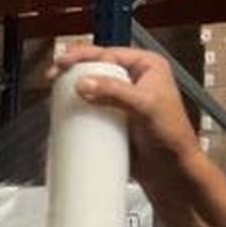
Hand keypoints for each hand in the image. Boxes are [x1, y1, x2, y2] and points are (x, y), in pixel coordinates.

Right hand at [50, 43, 202, 202]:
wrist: (172, 172)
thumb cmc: (172, 137)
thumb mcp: (145, 107)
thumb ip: (116, 92)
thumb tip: (84, 84)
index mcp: (148, 67)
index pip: (109, 54)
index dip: (82, 56)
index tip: (62, 64)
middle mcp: (135, 80)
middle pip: (97, 68)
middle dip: (73, 70)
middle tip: (54, 76)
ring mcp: (124, 101)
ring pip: (93, 88)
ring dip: (73, 89)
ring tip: (56, 94)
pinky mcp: (115, 120)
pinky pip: (92, 110)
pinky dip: (79, 109)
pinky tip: (67, 112)